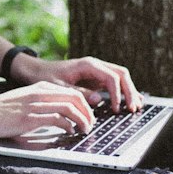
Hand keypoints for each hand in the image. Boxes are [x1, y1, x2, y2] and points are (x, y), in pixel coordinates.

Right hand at [0, 80, 99, 139]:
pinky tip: (69, 132)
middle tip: (90, 124)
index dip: (85, 105)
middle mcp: (39, 93)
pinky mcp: (29, 118)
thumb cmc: (3, 111)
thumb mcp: (26, 100)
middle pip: (74, 98)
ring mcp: (35, 105)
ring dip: (81, 120)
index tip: (89, 116)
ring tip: (84, 130)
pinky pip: (56, 119)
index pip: (72, 92)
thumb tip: (62, 114)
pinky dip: (67, 126)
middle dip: (87, 112)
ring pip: (69, 108)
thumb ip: (43, 103)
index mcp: (40, 88)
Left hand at [7, 52, 140, 113]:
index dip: (117, 93)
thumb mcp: (60, 88)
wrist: (36, 70)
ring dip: (129, 91)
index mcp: (88, 65)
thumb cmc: (45, 77)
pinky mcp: (95, 78)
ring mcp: (97, 71)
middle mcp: (95, 65)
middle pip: (121, 74)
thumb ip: (80, 93)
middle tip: (134, 108)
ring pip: (120, 77)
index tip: (116, 108)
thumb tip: (99, 100)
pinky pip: (114, 83)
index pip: (111, 77)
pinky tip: (130, 101)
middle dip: (129, 91)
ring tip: (136, 106)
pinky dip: (122, 91)